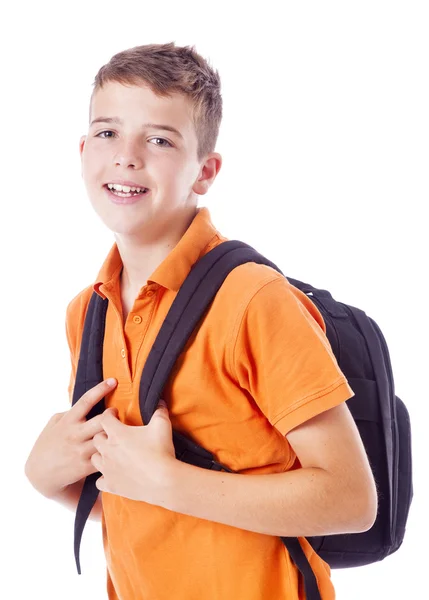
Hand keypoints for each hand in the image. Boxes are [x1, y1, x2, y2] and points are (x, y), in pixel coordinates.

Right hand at [24, 378, 117, 497]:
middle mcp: (75, 434)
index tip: (113, 381)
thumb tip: (88, 403)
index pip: (86, 401)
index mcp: (68, 421)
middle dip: (113, 415)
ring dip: (115, 434)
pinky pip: (104, 457)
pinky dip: (112, 452)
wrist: (40, 474)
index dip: (101, 389)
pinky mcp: (85, 466)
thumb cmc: (48, 445)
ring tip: (119, 431)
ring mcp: (80, 451)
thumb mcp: (54, 424)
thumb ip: (69, 413)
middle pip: (101, 421)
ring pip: (105, 438)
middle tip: (116, 413)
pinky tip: (116, 449)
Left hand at [92, 400, 175, 504]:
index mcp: (117, 434)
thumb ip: (159, 411)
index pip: (104, 418)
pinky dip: (104, 478)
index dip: (109, 414)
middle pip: (96, 438)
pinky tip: (112, 475)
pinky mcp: (111, 485)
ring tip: (110, 454)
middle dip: (103, 434)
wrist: (162, 481)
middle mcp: (108, 450)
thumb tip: (160, 402)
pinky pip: (99, 481)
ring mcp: (108, 469)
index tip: (114, 414)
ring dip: (101, 455)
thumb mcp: (162, 425)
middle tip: (113, 435)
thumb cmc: (161, 452)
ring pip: (94, 458)